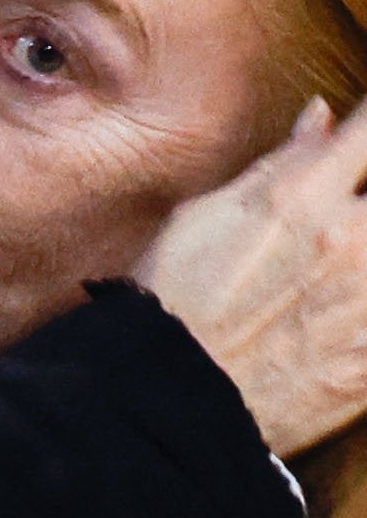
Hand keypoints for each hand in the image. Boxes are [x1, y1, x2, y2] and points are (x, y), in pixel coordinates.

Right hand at [142, 100, 366, 452]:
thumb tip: (322, 117)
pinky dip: (362, 312)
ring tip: (324, 283)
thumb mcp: (203, 218)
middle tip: (329, 235)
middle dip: (360, 208)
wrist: (170, 400)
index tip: (361, 139)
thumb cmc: (175, 304)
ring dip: (359, 262)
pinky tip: (338, 317)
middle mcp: (355, 238)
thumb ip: (278, 166)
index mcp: (307, 196)